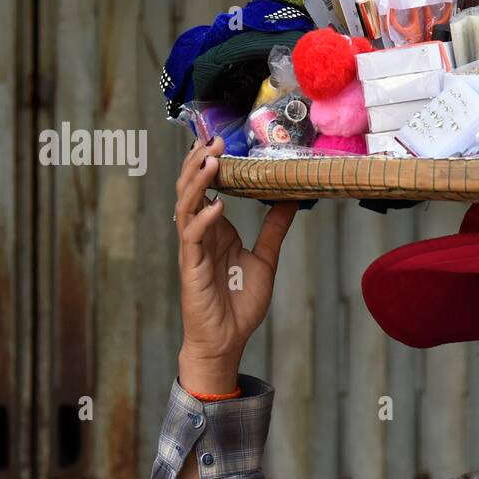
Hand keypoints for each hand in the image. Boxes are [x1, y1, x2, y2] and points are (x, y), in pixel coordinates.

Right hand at [174, 136, 298, 390]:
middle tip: (215, 139)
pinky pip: (192, 238)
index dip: (209, 163)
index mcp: (215, 229)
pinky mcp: (190, 269)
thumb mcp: (265, 259)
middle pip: (191, 189)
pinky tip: (217, 206)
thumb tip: (292, 199)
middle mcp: (200, 234)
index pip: (207, 188)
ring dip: (197, 182)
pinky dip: (203, 220)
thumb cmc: (239, 303)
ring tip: (212, 160)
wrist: (226, 340)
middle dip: (199, 163)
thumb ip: (274, 229)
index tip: (220, 137)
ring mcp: (193, 250)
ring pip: (186, 206)